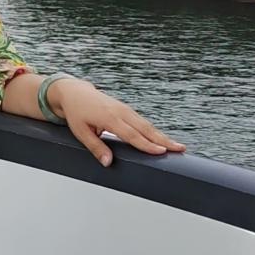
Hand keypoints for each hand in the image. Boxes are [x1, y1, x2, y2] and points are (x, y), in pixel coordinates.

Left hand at [49, 78, 185, 168]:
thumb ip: (96, 147)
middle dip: (164, 140)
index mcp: (109, 118)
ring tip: (177, 146)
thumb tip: (107, 162)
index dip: (147, 145)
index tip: (161, 151)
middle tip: (179, 149)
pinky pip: (143, 121)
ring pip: (147, 125)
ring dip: (162, 136)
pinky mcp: (127, 110)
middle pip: (146, 129)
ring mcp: (125, 109)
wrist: (75, 92)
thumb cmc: (77, 112)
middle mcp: (121, 112)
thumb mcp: (81, 132)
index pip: (132, 135)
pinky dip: (154, 131)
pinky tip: (162, 139)